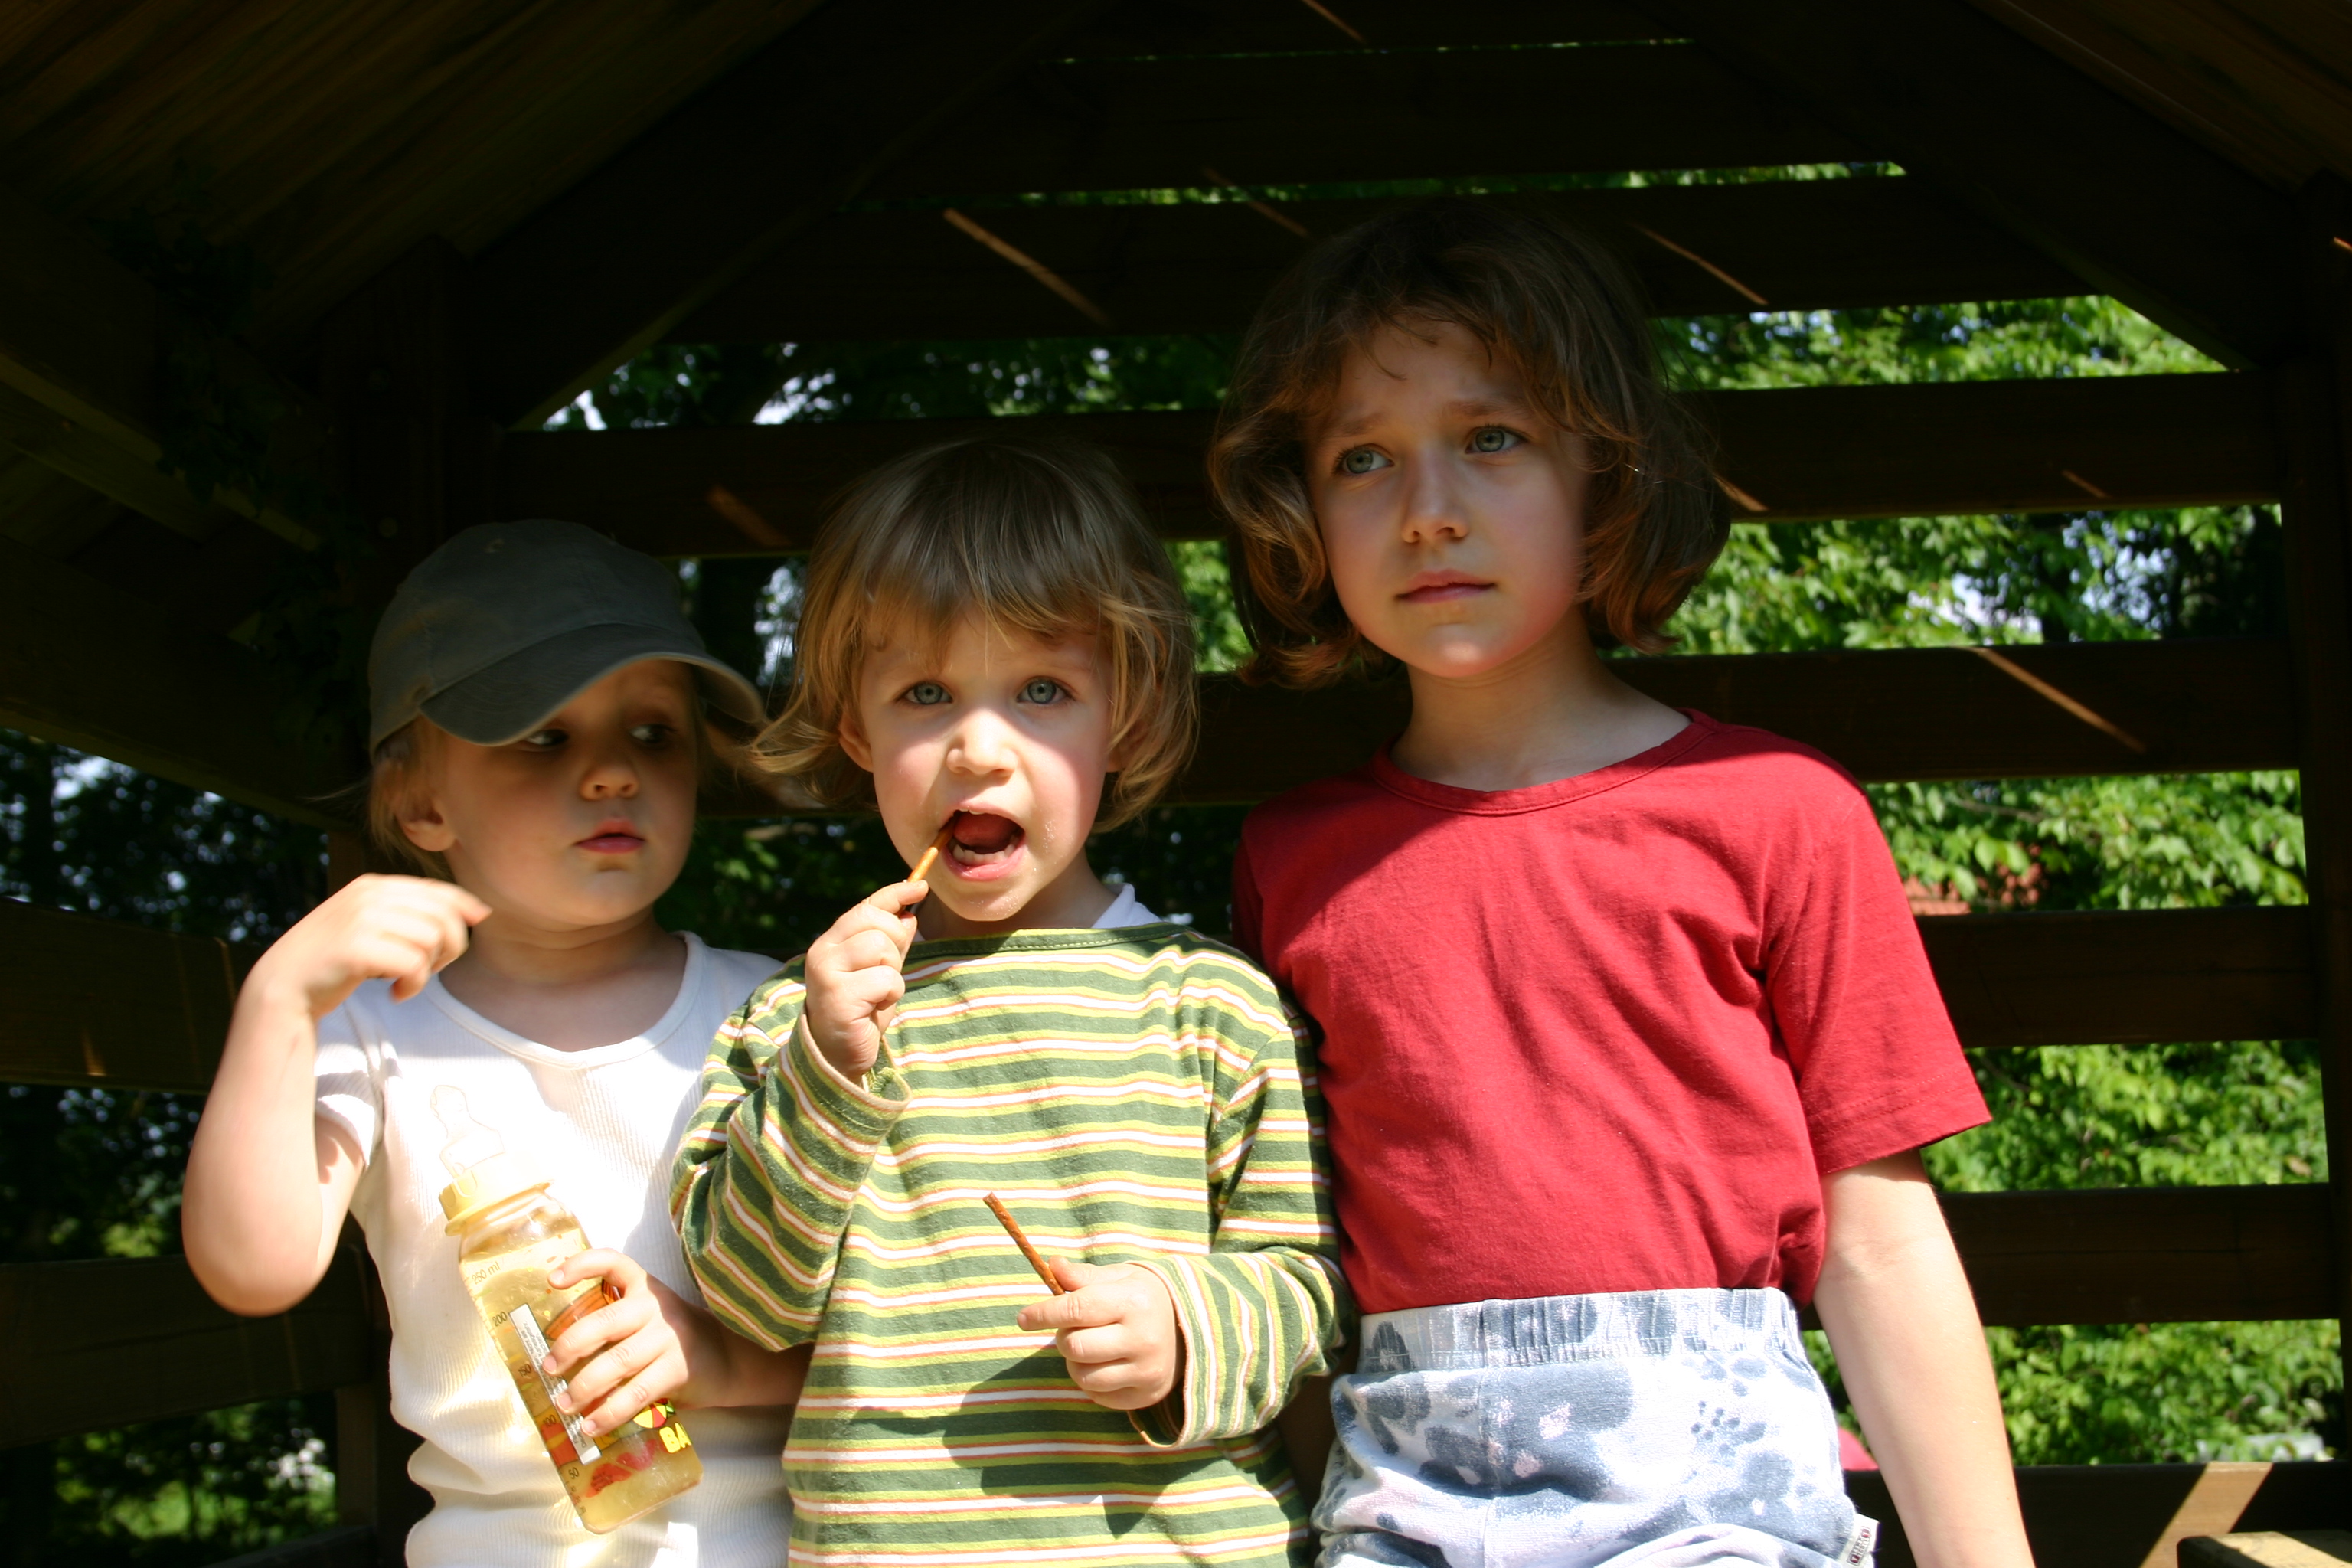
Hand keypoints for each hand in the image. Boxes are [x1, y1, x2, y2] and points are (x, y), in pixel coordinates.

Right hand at [246, 874, 488, 1018]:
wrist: (282, 986)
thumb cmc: (333, 960)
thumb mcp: (371, 925)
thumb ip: (414, 914)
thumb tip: (480, 911)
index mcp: (373, 885)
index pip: (438, 891)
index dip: (464, 910)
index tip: (472, 926)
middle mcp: (369, 896)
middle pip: (444, 916)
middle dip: (449, 947)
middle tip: (428, 969)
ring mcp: (361, 919)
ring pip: (433, 940)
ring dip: (428, 969)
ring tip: (404, 981)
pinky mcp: (357, 948)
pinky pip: (414, 965)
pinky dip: (412, 986)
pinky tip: (394, 993)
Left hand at [540, 1250, 692, 1439]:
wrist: (728, 1357)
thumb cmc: (672, 1339)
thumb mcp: (647, 1318)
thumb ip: (613, 1327)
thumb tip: (559, 1362)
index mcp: (645, 1288)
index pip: (613, 1263)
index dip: (582, 1266)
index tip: (553, 1281)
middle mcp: (656, 1307)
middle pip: (605, 1322)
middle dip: (569, 1347)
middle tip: (549, 1369)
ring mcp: (669, 1337)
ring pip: (617, 1361)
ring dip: (583, 1387)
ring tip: (564, 1405)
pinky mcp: (678, 1368)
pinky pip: (636, 1393)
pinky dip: (609, 1412)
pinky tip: (592, 1426)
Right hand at [801, 878, 927, 1078]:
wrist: (837, 1054)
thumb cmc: (860, 1010)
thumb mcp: (879, 970)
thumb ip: (890, 943)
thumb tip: (908, 914)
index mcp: (832, 941)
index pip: (867, 907)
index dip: (896, 893)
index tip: (920, 886)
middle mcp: (823, 951)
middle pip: (877, 922)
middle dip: (895, 943)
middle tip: (886, 972)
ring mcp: (827, 972)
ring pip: (881, 947)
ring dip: (891, 973)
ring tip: (877, 993)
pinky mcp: (838, 995)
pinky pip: (885, 979)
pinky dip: (890, 994)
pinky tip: (874, 1008)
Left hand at [1016, 1260, 1182, 1411]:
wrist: (1190, 1331)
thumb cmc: (1144, 1298)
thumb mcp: (1120, 1278)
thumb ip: (1084, 1276)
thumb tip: (1052, 1265)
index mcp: (1134, 1302)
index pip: (1076, 1308)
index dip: (1043, 1313)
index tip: (1024, 1318)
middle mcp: (1142, 1338)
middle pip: (1075, 1347)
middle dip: (1064, 1337)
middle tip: (1074, 1328)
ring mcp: (1145, 1371)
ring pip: (1083, 1376)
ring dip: (1075, 1362)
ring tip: (1090, 1347)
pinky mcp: (1143, 1395)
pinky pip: (1097, 1395)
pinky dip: (1091, 1381)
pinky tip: (1105, 1364)